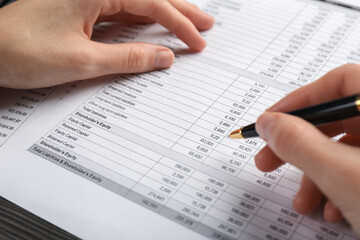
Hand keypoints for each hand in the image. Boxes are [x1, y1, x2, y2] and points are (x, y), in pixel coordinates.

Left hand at [0, 0, 213, 88]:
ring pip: (136, 4)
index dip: (178, 23)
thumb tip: (163, 58)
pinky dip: (141, 23)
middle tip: (206, 24)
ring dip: (163, 15)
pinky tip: (153, 29)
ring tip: (189, 24)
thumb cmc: (23, 52)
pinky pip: (120, 14)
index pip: (151, 3)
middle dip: (180, 10)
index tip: (197, 42)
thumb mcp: (83, 61)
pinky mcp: (82, 10)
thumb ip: (128, 58)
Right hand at [254, 64, 359, 234]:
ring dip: (314, 175)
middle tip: (266, 161)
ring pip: (345, 151)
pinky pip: (358, 171)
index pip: (340, 83)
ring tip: (303, 203)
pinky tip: (332, 211)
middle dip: (298, 144)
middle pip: (338, 120)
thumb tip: (268, 122)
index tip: (268, 122)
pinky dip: (338, 189)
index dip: (298, 101)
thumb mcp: (346, 176)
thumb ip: (300, 143)